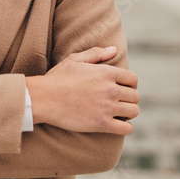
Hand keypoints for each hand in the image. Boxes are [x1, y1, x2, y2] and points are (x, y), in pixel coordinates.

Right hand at [25, 46, 139, 135]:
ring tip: (118, 113)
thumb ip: (96, 53)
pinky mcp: (102, 124)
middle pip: (135, 96)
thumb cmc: (57, 78)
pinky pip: (126, 129)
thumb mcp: (75, 60)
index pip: (133, 79)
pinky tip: (117, 124)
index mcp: (106, 73)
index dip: (129, 84)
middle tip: (118, 101)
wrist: (44, 99)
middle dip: (128, 98)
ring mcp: (107, 108)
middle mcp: (110, 90)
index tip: (122, 88)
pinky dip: (125, 128)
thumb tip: (114, 50)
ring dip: (128, 113)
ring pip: (133, 112)